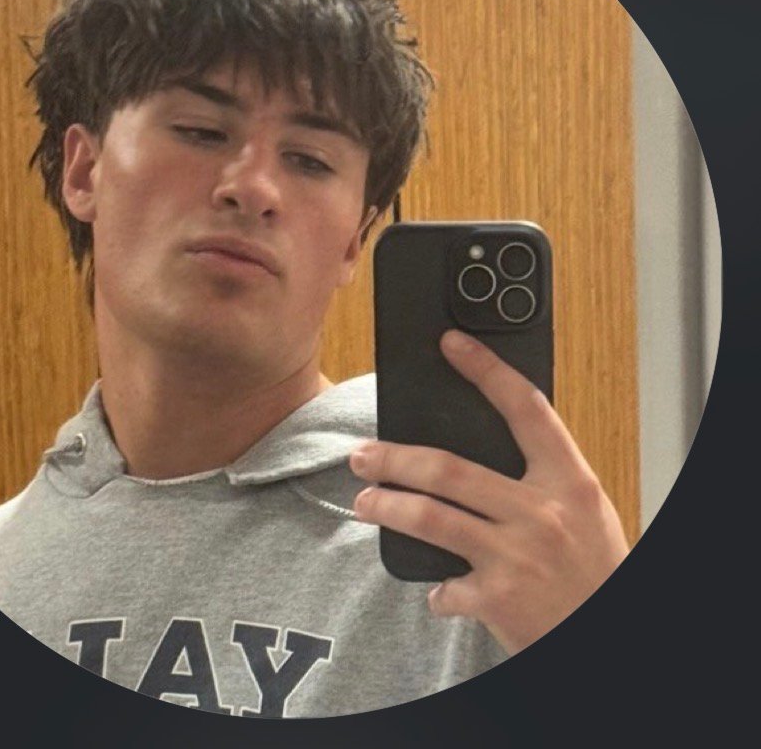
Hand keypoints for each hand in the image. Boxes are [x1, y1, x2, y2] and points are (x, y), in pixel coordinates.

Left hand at [350, 329, 628, 655]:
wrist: (614, 633)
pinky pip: (445, 586)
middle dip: (394, 458)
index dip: (487, 370)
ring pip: (429, 516)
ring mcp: (518, 556)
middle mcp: (542, 513)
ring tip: (365, 503)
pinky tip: (435, 590)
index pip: (525, 409)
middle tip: (363, 455)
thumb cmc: (598, 570)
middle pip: (448, 468)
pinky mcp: (499, 600)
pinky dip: (435, 590)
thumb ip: (541, 477)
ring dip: (386, 507)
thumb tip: (479, 447)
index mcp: (569, 481)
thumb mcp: (584, 510)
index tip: (451, 343)